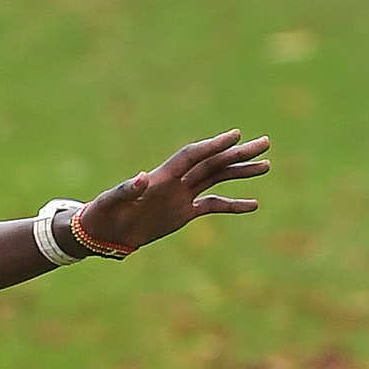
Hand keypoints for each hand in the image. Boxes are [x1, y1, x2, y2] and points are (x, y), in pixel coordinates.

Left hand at [77, 131, 269, 252]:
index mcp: (161, 177)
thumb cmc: (103, 214)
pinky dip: (232, 205)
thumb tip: (142, 177)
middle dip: (237, 153)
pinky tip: (253, 204)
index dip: (213, 145)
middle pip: (212, 163)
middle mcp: (175, 182)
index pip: (193, 156)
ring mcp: (181, 196)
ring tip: (266, 165)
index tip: (235, 135)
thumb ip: (128, 190)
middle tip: (265, 142)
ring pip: (216, 179)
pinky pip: (212, 206)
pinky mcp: (183, 213)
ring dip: (239, 172)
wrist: (102, 232)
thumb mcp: (112, 202)